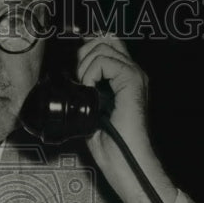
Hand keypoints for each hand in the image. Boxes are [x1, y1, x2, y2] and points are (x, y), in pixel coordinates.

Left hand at [76, 35, 178, 202]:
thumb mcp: (90, 115)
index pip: (106, 43)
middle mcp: (132, 73)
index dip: (87, 46)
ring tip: (84, 88)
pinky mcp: (133, 82)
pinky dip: (91, 72)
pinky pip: (106, 61)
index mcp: (124, 79)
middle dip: (83, 52)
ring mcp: (135, 76)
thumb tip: (68, 82)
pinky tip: (89, 90)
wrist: (126, 164)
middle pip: (106, 38)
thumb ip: (84, 95)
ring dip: (85, 64)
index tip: (74, 66)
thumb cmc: (112, 147)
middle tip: (78, 79)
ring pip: (104, 46)